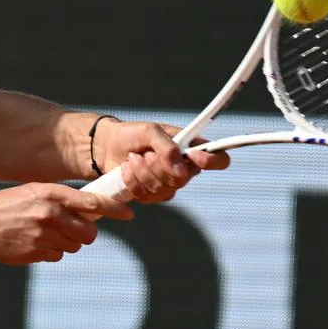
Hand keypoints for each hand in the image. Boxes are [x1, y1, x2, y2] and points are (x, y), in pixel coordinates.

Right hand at [0, 183, 133, 264]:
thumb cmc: (6, 206)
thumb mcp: (33, 192)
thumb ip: (60, 199)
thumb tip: (91, 209)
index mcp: (50, 193)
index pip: (92, 202)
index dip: (114, 209)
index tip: (129, 214)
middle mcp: (48, 213)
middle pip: (89, 232)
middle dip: (85, 233)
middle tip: (72, 229)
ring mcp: (42, 235)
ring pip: (74, 246)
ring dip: (65, 243)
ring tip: (43, 233)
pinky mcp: (35, 252)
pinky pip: (57, 255)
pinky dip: (50, 252)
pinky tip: (32, 242)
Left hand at [93, 119, 229, 203]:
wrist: (108, 147)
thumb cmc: (132, 134)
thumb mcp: (150, 131)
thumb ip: (166, 147)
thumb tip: (180, 171)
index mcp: (191, 148)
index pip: (218, 159)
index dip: (212, 161)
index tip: (194, 157)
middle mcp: (185, 169)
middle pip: (183, 179)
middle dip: (158, 166)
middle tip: (145, 153)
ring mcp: (169, 185)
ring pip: (164, 189)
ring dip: (142, 173)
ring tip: (132, 159)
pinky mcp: (152, 195)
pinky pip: (148, 197)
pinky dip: (133, 182)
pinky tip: (126, 170)